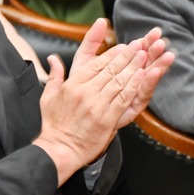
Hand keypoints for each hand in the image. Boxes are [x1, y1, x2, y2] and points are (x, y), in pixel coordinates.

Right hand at [34, 20, 172, 182]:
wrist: (59, 149)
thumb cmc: (54, 125)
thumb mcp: (48, 96)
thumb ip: (54, 75)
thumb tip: (52, 59)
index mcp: (72, 85)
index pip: (96, 64)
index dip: (111, 54)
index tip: (123, 46)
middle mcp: (85, 92)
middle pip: (110, 70)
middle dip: (126, 56)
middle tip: (139, 45)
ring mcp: (96, 105)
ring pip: (119, 81)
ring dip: (133, 67)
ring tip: (145, 56)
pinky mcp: (106, 119)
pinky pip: (124, 99)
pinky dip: (134, 86)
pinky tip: (143, 77)